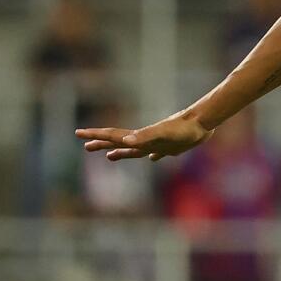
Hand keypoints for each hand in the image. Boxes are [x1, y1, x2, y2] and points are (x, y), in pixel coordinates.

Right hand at [76, 113, 212, 161]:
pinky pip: (155, 153)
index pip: (113, 136)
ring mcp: (157, 143)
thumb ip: (145, 137)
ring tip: (108, 157)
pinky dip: (149, 155)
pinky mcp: (171, 147)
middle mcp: (146, 139)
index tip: (78, 133)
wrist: (203, 122)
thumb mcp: (164, 134)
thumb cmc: (185, 129)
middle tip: (84, 146)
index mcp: (140, 136)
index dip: (95, 135)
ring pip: (134, 149)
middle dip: (101, 144)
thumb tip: (126, 142)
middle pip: (118, 142)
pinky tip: (151, 158)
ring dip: (120, 152)